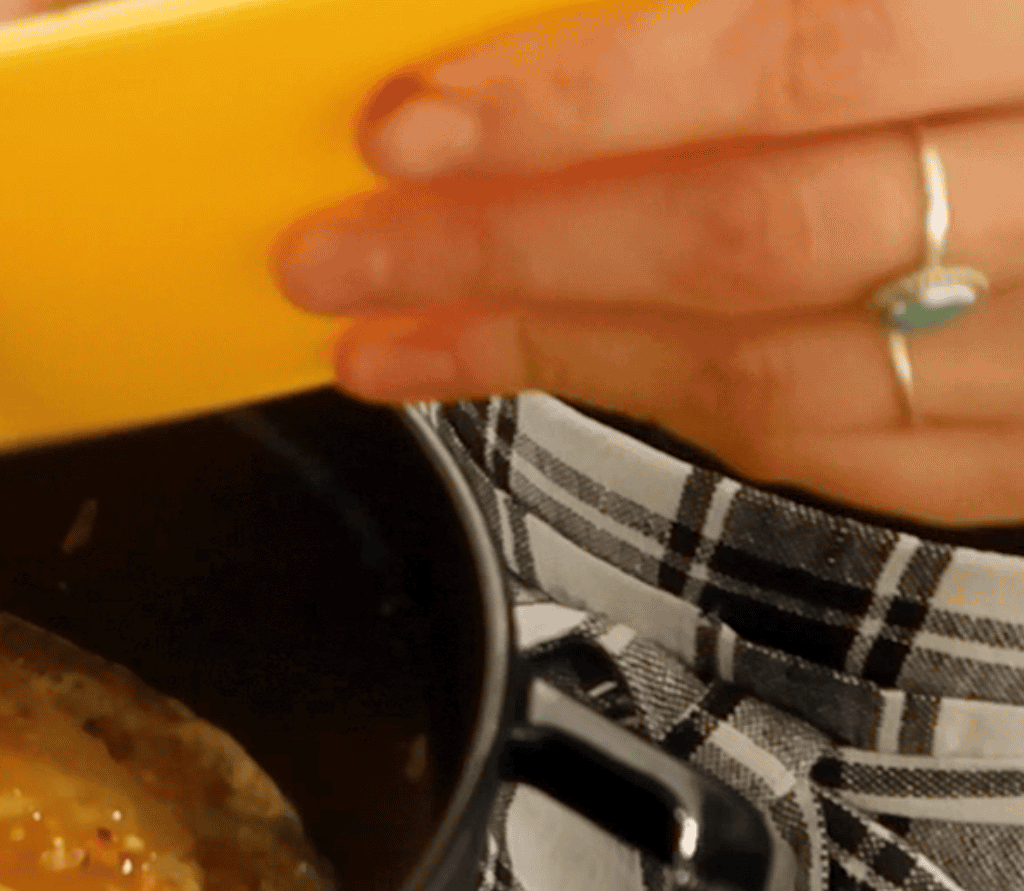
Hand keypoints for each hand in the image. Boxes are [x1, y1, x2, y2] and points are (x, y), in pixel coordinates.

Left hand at [274, 0, 1023, 527]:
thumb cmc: (1017, 36)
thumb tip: (574, 0)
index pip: (795, 53)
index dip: (588, 97)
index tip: (414, 121)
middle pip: (752, 237)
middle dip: (510, 258)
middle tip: (336, 253)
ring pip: (778, 368)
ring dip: (550, 357)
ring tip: (387, 334)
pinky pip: (839, 444)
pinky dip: (674, 408)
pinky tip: (553, 370)